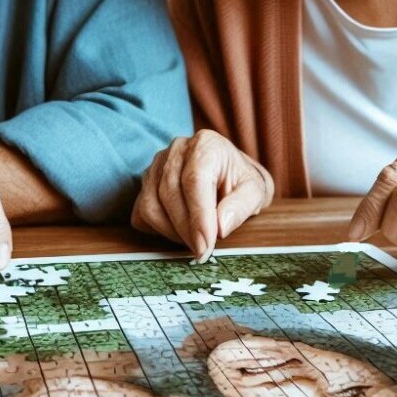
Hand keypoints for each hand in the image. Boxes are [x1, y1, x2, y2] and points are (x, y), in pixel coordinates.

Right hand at [131, 130, 273, 261]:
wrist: (229, 175)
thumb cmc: (241, 183)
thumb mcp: (255, 192)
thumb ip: (241, 207)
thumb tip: (220, 227)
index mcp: (206, 145)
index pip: (195, 180)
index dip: (199, 216)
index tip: (206, 245)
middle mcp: (176, 150)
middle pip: (169, 193)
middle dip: (186, 230)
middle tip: (203, 251)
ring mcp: (156, 165)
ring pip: (151, 205)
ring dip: (171, 232)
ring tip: (195, 240)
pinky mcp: (145, 183)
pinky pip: (141, 212)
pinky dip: (158, 229)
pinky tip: (180, 231)